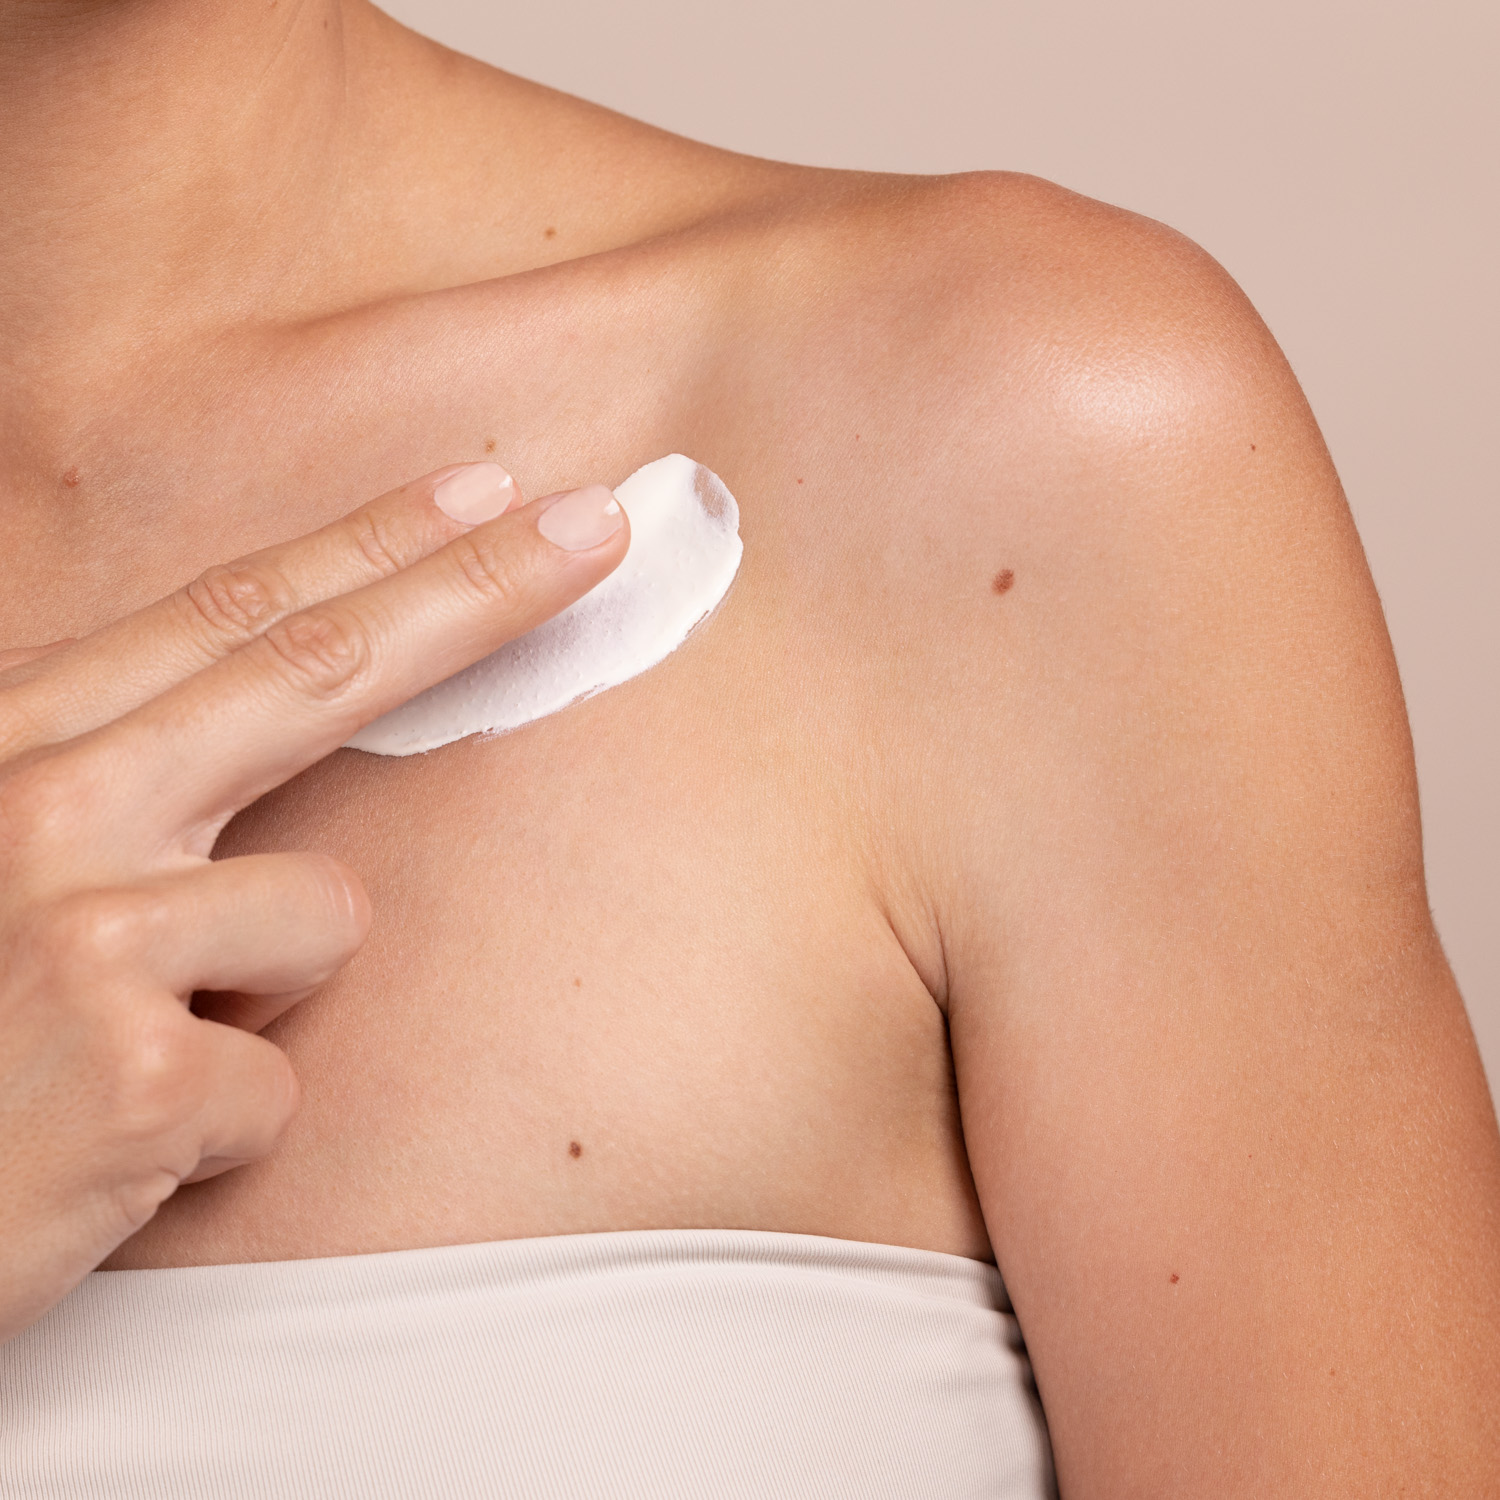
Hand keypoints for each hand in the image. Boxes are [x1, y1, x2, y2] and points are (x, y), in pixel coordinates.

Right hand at [0, 463, 627, 1342]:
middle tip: (597, 526)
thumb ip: (119, 785)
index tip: (485, 490)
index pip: (227, 618)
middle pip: (312, 671)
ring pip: (326, 915)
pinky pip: (281, 1079)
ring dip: (262, 996)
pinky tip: (113, 1150)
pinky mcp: (133, 1071)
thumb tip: (273, 722)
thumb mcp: (1, 864)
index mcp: (16, 745)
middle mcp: (39, 804)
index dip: (370, 545)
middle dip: (474, 589)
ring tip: (124, 1057)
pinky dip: (224, 1125)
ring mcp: (84, 930)